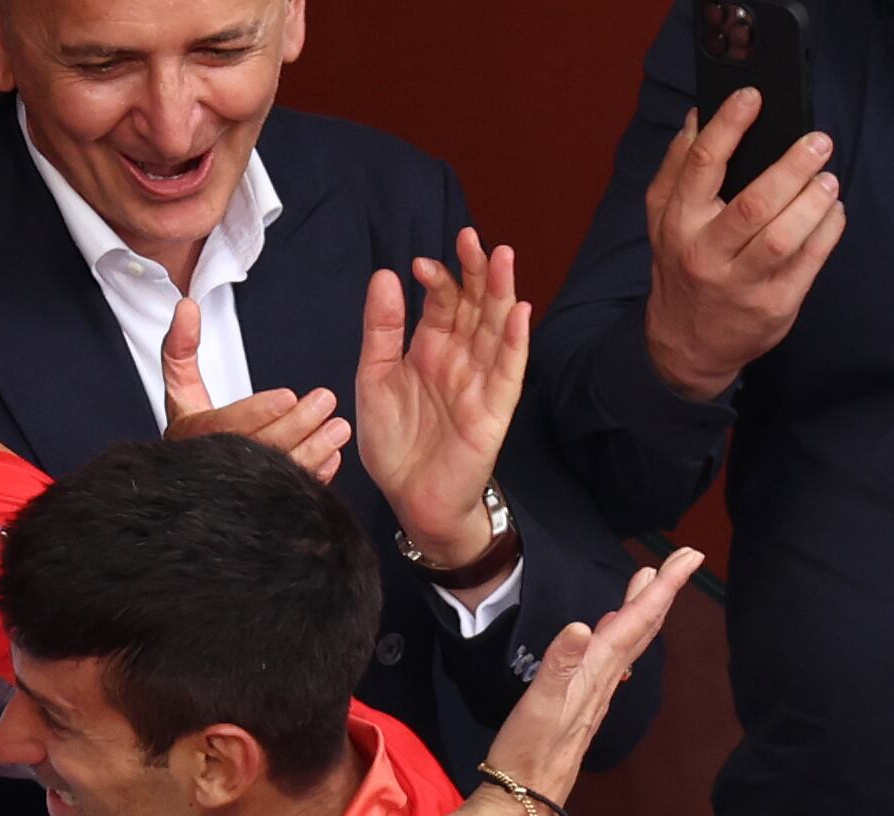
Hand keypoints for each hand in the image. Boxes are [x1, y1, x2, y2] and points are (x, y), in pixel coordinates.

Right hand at [161, 298, 350, 484]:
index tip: (287, 394)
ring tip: (338, 428)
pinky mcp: (260, 503)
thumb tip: (186, 307)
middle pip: (258, 447)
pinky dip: (314, 474)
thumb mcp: (180, 389)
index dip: (255, 411)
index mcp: (191, 436)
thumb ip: (180, 347)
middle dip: (296, 424)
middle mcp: (214, 464)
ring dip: (313, 449)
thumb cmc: (193, 433)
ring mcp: (238, 488)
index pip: (224, 426)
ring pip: (279, 472)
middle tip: (325, 400)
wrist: (189, 486)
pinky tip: (331, 454)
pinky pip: (289, 491)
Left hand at [356, 229, 528, 565]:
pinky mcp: (495, 409)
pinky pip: (509, 371)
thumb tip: (385, 275)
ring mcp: (481, 380)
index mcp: (430, 348)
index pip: (442, 302)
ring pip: (496, 328)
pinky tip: (519, 312)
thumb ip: (381, 331)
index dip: (436, 280)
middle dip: (475, 272)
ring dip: (502, 293)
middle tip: (471, 238)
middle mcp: (460, 358)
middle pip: (475, 305)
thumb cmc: (395, 443)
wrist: (410, 499)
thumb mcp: (374, 379)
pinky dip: (515, 342)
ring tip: (502, 257)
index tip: (418, 265)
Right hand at [477, 546, 697, 813]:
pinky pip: (610, 661)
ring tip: (648, 581)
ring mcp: (594, 692)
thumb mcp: (538, 709)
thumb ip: (558, 667)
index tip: (687, 557)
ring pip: (627, 643)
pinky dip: (618, 638)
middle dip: (662, 590)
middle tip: (683, 557)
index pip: (636, 622)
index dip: (662, 588)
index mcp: (596, 673)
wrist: (524, 798)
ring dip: (642, 609)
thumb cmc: (528, 754)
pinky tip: (611, 635)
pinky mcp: (581, 703)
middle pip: (641, 628)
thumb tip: (579, 627)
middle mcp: (603, 680)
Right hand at [643, 91, 846, 400]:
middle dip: (791, 167)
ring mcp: (741, 284)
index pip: (701, 167)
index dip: (728, 126)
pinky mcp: (774, 305)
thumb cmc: (681, 269)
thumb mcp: (663, 222)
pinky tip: (832, 210)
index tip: (753, 96)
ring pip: (784, 237)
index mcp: (678, 225)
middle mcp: (706, 255)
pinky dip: (828, 229)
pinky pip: (810, 261)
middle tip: (818, 142)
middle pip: (754, 205)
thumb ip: (676, 169)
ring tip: (827, 179)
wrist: (686, 346)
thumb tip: (697, 117)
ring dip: (814, 201)